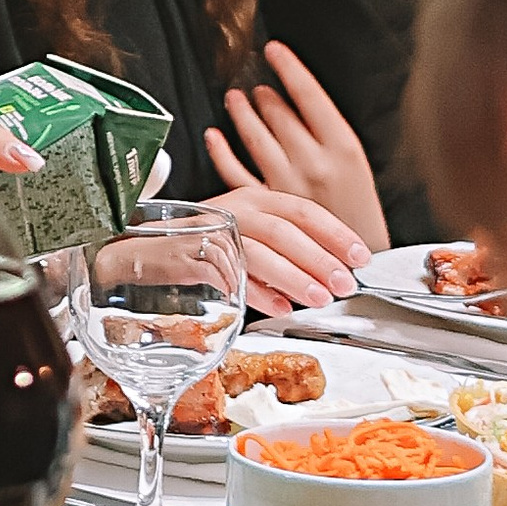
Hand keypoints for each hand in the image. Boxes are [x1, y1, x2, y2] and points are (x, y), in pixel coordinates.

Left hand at [204, 43, 387, 252]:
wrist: (362, 263)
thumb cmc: (362, 213)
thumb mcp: (358, 167)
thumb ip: (329, 138)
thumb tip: (301, 106)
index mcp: (342, 147)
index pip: (310, 95)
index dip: (289, 68)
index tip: (274, 50)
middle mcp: (313, 161)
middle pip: (280, 115)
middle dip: (265, 95)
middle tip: (255, 85)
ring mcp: (286, 183)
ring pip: (257, 138)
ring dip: (242, 114)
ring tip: (235, 99)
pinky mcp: (268, 205)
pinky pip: (237, 172)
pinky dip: (222, 151)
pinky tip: (214, 135)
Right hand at [208, 182, 370, 315]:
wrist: (146, 248)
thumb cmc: (203, 244)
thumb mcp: (247, 233)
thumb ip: (282, 246)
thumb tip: (327, 272)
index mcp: (256, 198)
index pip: (304, 210)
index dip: (336, 234)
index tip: (360, 257)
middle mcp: (237, 208)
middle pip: (285, 231)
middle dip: (319, 259)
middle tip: (344, 283)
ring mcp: (214, 230)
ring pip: (261, 251)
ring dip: (293, 277)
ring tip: (317, 298)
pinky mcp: (193, 255)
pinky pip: (230, 274)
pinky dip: (256, 292)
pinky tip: (278, 307)